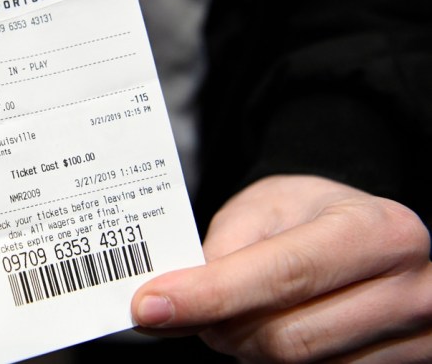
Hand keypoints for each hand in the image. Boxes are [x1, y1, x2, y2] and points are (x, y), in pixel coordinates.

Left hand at [132, 175, 431, 361]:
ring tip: (232, 311)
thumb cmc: (309, 213)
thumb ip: (222, 250)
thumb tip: (172, 302)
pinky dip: (272, 359)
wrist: (360, 229)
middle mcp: (409, 288)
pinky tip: (266, 328)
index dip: (210, 295)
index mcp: (378, 231)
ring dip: (243, 345)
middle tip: (179, 307)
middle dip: (218, 327)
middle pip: (286, 336)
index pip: (283, 275)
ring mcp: (415, 338)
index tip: (150, 305)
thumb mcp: (263, 206)